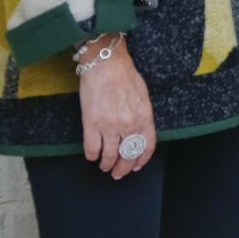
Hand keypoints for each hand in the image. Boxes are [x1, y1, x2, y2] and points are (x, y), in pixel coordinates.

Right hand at [78, 38, 155, 178]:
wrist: (106, 64)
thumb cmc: (125, 76)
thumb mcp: (143, 96)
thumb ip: (142, 115)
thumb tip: (139, 131)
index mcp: (145, 117)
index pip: (146, 146)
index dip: (141, 160)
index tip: (135, 167)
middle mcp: (129, 124)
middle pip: (128, 155)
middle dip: (122, 168)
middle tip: (117, 173)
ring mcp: (110, 126)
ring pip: (109, 156)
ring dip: (106, 164)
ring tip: (104, 166)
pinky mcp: (91, 124)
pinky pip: (91, 148)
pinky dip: (91, 155)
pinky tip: (92, 156)